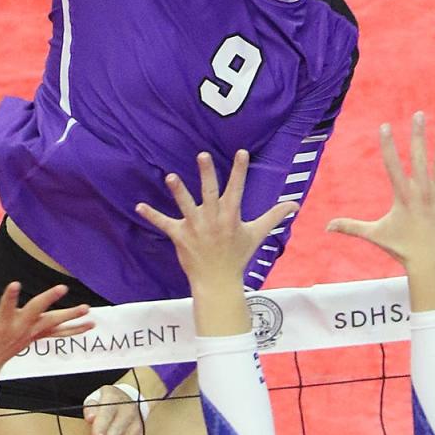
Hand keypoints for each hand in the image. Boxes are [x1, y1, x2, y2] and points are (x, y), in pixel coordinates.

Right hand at [0, 282, 92, 388]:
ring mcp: (29, 333)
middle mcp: (19, 328)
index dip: (9, 297)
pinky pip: (57, 334)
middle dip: (49, 300)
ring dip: (71, 318)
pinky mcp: (34, 337)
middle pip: (37, 312)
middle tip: (62, 288)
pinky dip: (73, 330)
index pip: (5, 307)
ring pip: (53, 325)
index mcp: (1, 322)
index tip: (14, 285)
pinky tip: (88, 325)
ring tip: (88, 310)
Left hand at [137, 151, 297, 332]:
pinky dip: (152, 215)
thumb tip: (295, 204)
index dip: (240, 170)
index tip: (241, 152)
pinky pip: (164, 224)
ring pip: (186, 206)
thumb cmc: (237, 256)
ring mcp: (196, 228)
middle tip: (202, 155)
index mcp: (231, 216)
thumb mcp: (257, 235)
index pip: (237, 188)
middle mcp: (213, 219)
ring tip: (171, 177)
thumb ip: (274, 216)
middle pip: (210, 192)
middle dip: (207, 174)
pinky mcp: (180, 237)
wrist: (218, 281)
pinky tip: (139, 206)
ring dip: (179, 191)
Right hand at [327, 115, 434, 293]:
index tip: (385, 126)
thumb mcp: (374, 235)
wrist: (430, 264)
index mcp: (403, 197)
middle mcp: (423, 193)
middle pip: (419, 158)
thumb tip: (326, 227)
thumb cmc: (401, 249)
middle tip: (418, 114)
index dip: (388, 145)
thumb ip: (351, 227)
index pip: (392, 165)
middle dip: (418, 135)